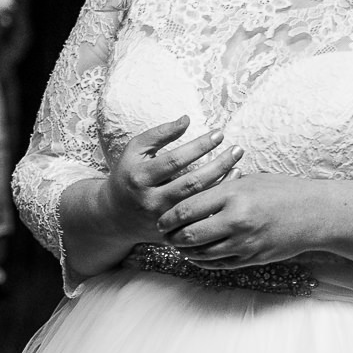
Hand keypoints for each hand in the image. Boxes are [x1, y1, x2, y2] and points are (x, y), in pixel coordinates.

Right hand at [99, 117, 242, 244]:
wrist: (115, 216)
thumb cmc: (128, 175)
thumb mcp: (134, 151)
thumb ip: (159, 134)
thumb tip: (187, 120)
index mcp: (140, 178)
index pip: (175, 160)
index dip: (199, 146)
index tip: (219, 134)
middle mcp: (151, 200)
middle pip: (192, 183)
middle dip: (219, 164)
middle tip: (237, 149)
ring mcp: (163, 219)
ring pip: (200, 202)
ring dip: (223, 181)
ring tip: (238, 162)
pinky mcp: (173, 232)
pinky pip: (202, 217)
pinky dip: (219, 200)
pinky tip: (231, 183)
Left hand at [160, 173, 329, 267]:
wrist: (315, 213)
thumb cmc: (281, 191)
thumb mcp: (247, 181)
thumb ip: (218, 190)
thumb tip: (188, 197)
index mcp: (232, 196)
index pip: (186, 209)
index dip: (168, 217)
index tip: (161, 219)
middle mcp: (236, 221)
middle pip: (188, 235)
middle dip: (171, 237)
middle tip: (164, 234)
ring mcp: (245, 243)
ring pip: (201, 254)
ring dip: (184, 251)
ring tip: (177, 245)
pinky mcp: (252, 258)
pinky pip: (219, 264)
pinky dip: (203, 261)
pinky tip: (196, 255)